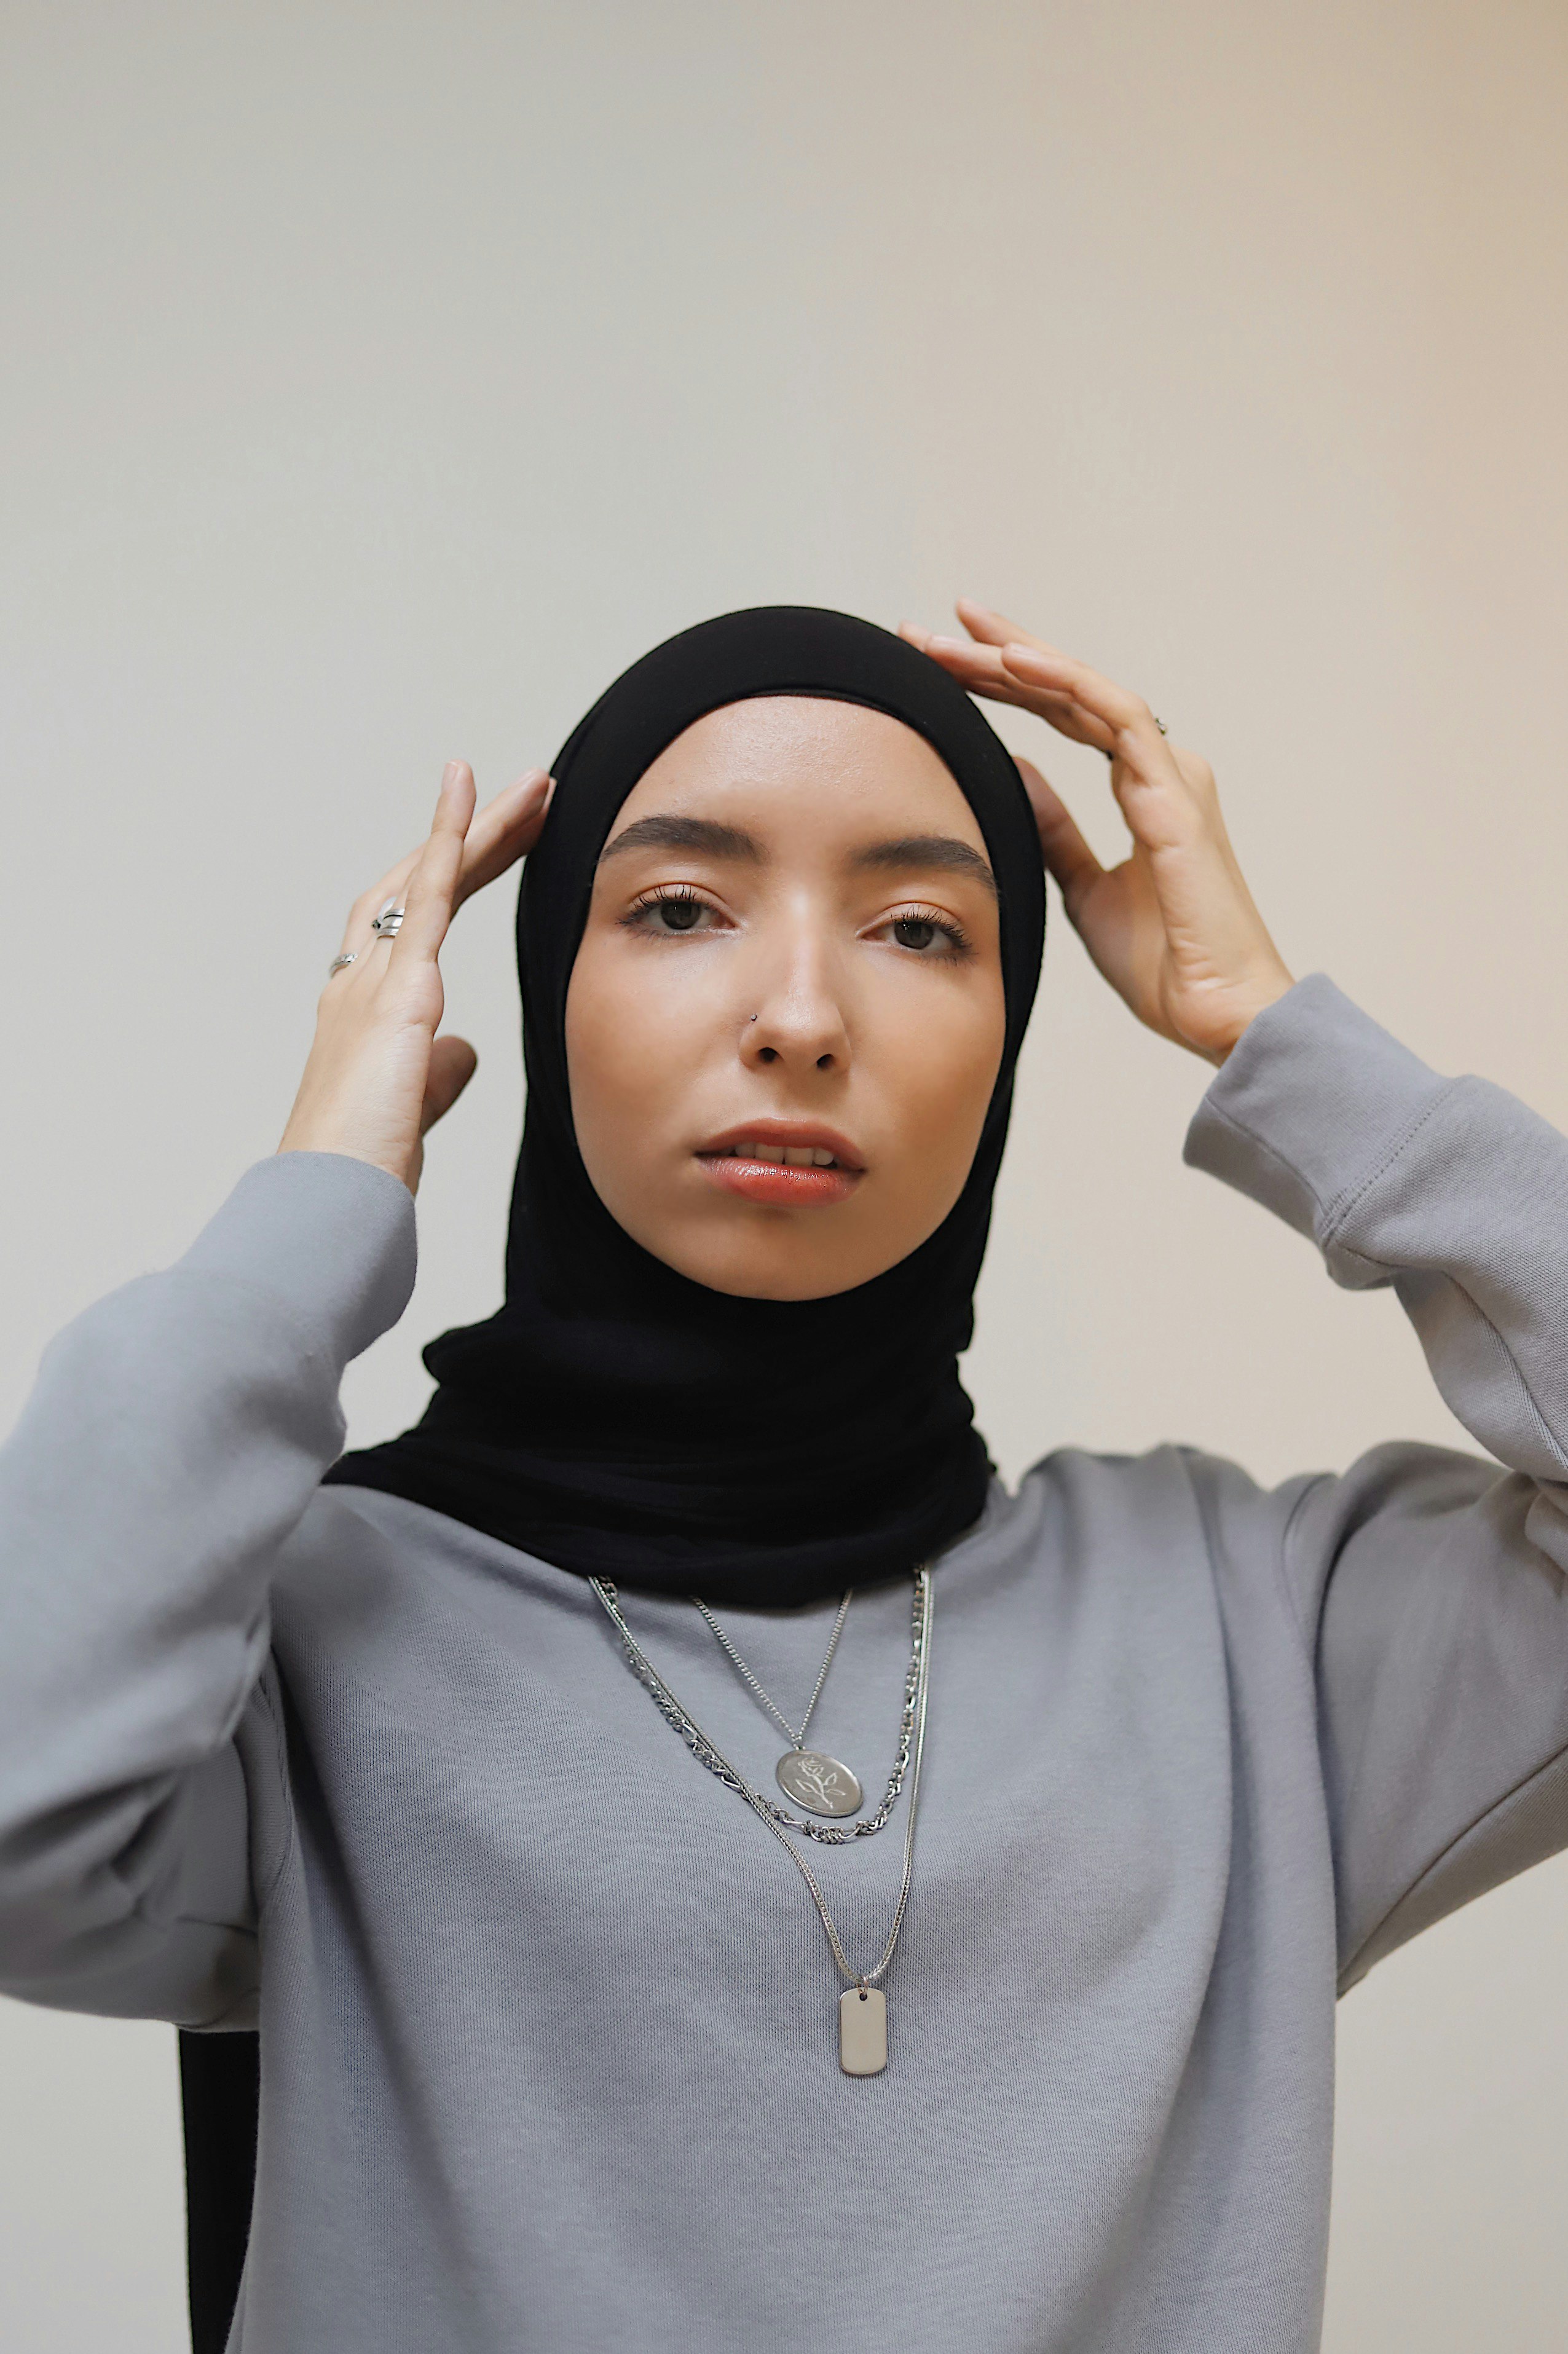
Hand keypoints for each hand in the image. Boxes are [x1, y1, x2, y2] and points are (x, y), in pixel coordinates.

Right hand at [278, 761, 554, 1192]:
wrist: (334, 1195)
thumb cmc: (364, 1165)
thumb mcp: (415, 1107)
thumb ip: (437, 1071)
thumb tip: (463, 1049)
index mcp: (367, 1009)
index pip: (416, 923)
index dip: (454, 875)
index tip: (497, 842)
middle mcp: (361, 981)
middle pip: (422, 885)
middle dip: (476, 837)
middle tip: (531, 796)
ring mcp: (375, 979)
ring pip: (430, 878)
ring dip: (480, 824)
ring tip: (531, 784)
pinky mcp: (398, 988)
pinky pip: (427, 894)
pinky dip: (449, 836)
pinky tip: (469, 790)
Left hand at [901, 600, 1293, 1064]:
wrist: (1215, 1012)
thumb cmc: (1164, 961)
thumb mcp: (1082, 888)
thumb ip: (1055, 829)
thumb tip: (1013, 774)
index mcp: (1143, 785)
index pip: (1066, 712)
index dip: (1008, 680)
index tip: (944, 658)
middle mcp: (1160, 766)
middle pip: (1070, 689)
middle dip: (998, 653)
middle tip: (929, 629)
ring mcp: (1171, 774)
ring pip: (1084, 691)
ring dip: (1016, 659)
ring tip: (952, 635)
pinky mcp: (1175, 795)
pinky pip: (1117, 717)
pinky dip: (1066, 684)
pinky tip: (1015, 662)